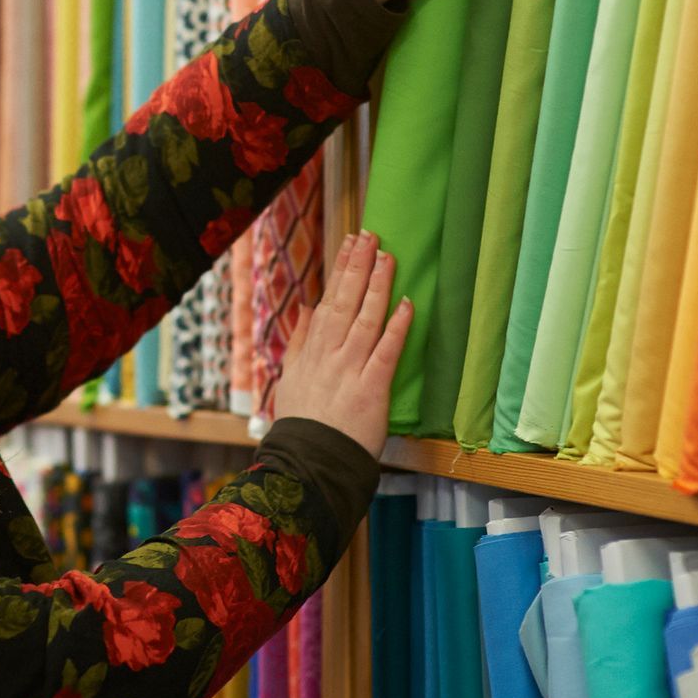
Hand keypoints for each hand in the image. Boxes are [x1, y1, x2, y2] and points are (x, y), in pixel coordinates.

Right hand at [271, 231, 411, 458]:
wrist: (308, 462)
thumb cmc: (303, 423)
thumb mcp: (290, 378)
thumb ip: (300, 341)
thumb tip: (307, 307)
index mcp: (312, 351)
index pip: (329, 300)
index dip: (340, 269)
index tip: (351, 243)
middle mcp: (329, 355)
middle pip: (345, 302)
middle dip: (358, 266)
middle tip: (370, 235)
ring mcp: (349, 370)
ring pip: (365, 319)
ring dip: (377, 287)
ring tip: (388, 257)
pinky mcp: (371, 390)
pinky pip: (386, 352)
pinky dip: (397, 327)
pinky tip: (407, 304)